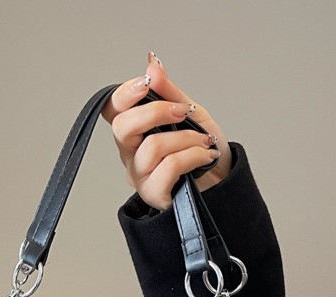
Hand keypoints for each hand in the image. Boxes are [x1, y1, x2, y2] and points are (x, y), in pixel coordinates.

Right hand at [102, 53, 231, 210]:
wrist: (222, 179)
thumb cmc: (203, 148)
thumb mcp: (191, 113)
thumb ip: (169, 92)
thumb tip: (152, 64)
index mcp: (134, 132)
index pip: (112, 109)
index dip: (125, 93)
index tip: (148, 82)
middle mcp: (130, 155)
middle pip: (123, 127)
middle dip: (157, 112)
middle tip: (184, 113)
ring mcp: (140, 176)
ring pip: (153, 147)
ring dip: (187, 138)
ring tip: (204, 141)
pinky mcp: (154, 193)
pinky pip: (169, 167)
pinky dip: (194, 155)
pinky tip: (205, 155)